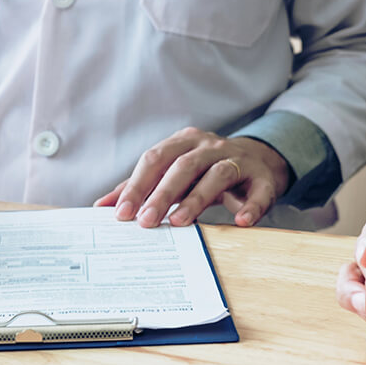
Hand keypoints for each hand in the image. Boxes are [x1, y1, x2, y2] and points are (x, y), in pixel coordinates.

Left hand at [93, 128, 289, 227]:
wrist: (258, 162)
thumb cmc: (205, 171)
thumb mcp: (173, 173)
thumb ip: (140, 186)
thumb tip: (101, 206)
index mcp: (184, 142)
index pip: (155, 159)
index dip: (137, 185)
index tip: (121, 213)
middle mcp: (210, 146)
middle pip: (183, 166)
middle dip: (162, 194)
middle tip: (146, 221)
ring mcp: (239, 159)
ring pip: (217, 174)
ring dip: (197, 199)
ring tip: (180, 222)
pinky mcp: (263, 178)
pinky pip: (259, 191)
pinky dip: (251, 205)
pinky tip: (241, 221)